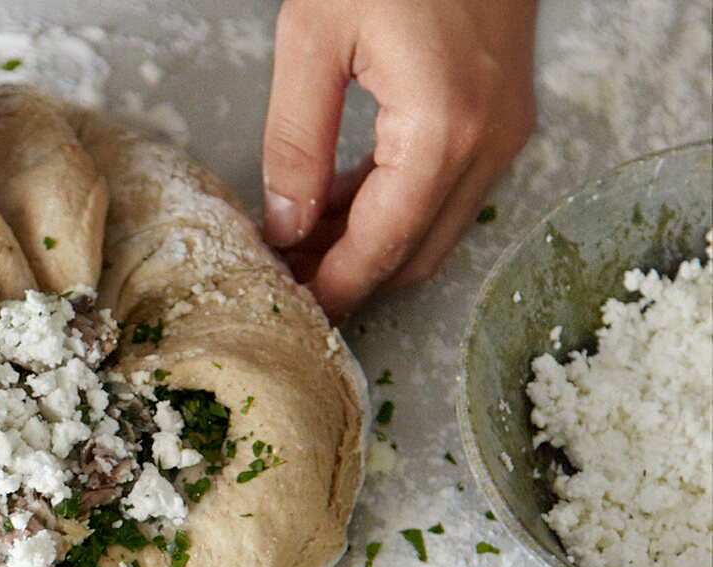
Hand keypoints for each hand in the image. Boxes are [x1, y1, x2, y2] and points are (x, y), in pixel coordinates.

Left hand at [262, 0, 536, 318]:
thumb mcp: (313, 37)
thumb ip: (296, 142)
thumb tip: (285, 224)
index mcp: (441, 130)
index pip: (381, 248)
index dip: (334, 289)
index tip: (291, 307)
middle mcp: (486, 145)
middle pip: (413, 256)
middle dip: (350, 281)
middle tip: (289, 282)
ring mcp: (504, 137)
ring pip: (433, 234)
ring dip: (370, 251)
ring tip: (303, 247)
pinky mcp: (502, 122)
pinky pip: (445, 196)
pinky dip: (394, 214)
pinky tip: (340, 207)